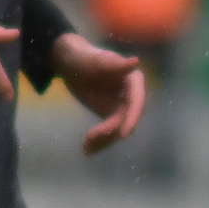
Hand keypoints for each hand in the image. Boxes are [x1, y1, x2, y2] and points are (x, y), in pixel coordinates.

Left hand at [43, 31, 144, 152]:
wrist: (71, 64)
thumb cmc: (84, 57)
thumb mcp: (97, 61)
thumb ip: (116, 64)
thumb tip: (135, 61)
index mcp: (134, 81)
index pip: (137, 103)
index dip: (132, 119)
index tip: (123, 135)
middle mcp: (131, 96)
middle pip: (126, 120)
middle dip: (110, 132)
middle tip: (92, 137)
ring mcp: (121, 107)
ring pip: (116, 130)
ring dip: (103, 141)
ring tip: (86, 146)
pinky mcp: (110, 115)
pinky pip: (108, 133)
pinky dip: (98, 142)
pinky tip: (87, 149)